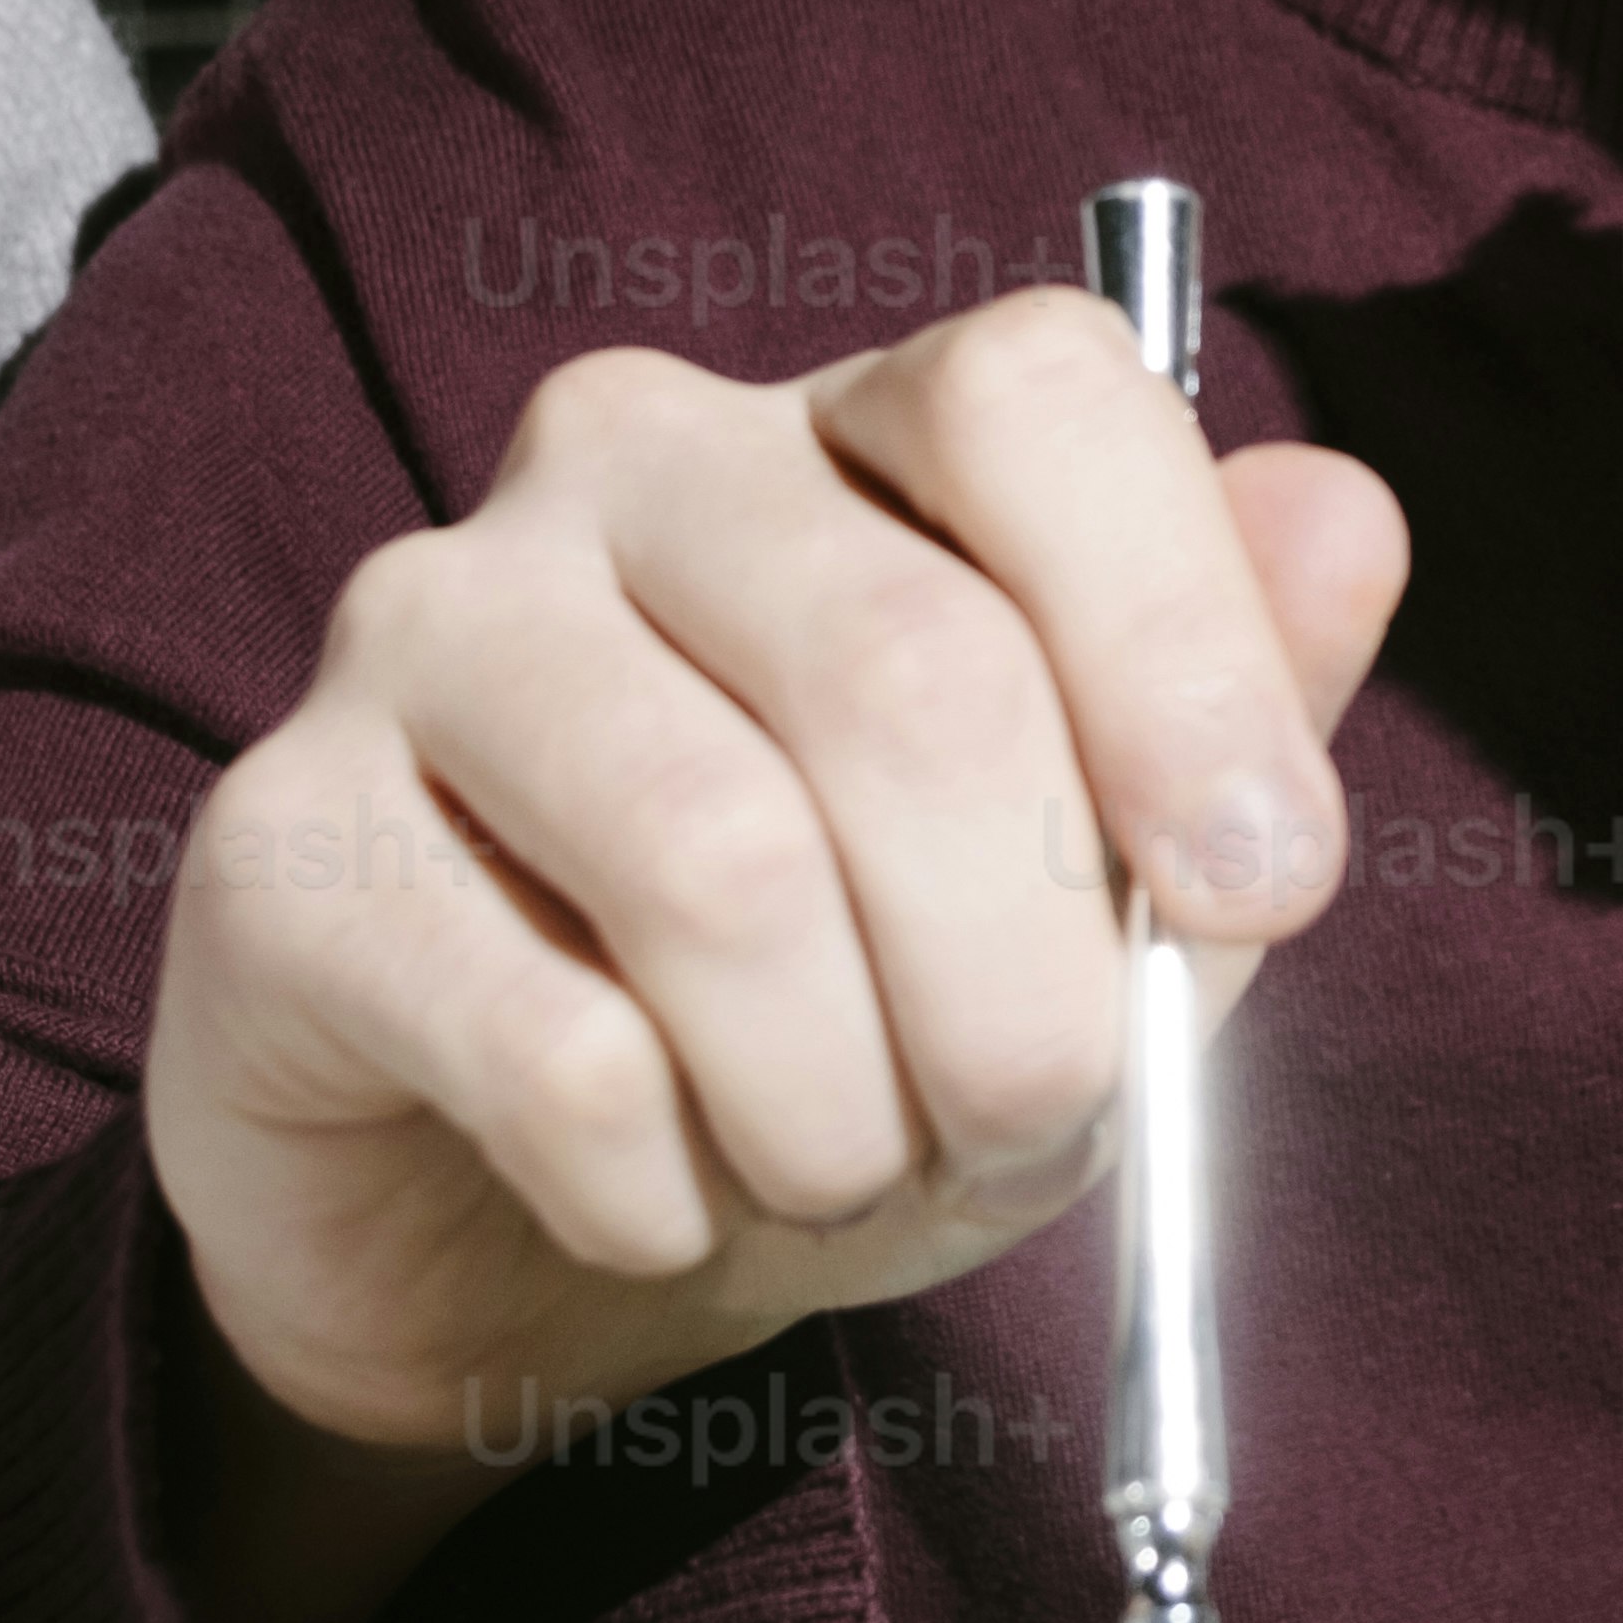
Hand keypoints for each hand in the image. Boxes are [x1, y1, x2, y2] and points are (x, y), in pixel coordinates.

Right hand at [149, 313, 1407, 1622]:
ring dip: (842, 1106)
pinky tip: (658, 1204)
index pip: (1035, 391)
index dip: (1182, 645)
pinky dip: (662, 1191)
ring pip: (724, 867)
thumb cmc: (849, 1028)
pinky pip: (550, 1048)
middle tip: (1027, 1121)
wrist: (517, 1231)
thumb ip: (1228, 725)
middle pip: (908, 669)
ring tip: (841, 1170)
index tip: (1263, 884)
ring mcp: (426, 624)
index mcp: (854, 438)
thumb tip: (1343, 520)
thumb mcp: (1094, 909)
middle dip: (1026, 980)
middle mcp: (627, 464)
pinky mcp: (279, 842)